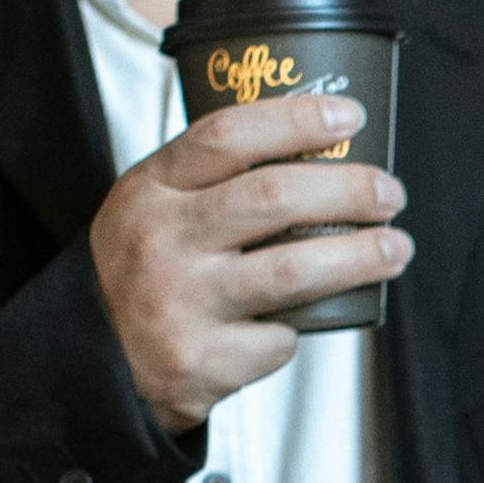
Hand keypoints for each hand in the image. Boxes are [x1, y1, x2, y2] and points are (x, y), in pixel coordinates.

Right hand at [91, 93, 409, 431]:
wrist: (88, 366)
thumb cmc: (138, 275)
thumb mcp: (149, 208)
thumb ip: (208, 179)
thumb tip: (317, 148)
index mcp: (150, 190)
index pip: (228, 136)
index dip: (297, 120)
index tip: (349, 116)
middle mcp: (162, 241)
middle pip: (276, 196)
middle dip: (350, 190)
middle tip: (389, 192)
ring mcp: (180, 302)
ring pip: (294, 270)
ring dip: (360, 256)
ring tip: (395, 248)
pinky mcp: (200, 361)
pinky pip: (278, 337)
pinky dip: (300, 328)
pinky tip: (306, 320)